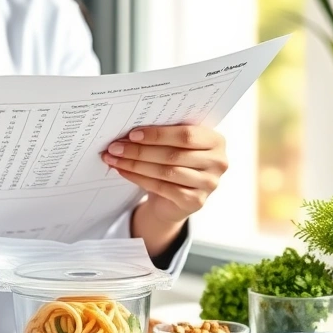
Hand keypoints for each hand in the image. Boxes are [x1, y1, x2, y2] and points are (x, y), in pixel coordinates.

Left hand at [100, 125, 227, 224]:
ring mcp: (209, 183)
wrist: (176, 199)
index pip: (185, 135)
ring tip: (114, 159)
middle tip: (115, 147)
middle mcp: (218, 162)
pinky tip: (123, 172)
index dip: (157, 135)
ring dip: (135, 164)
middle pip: (173, 154)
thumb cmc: (175, 164)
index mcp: (216, 141)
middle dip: (139, 150)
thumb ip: (163, 136)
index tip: (131, 134)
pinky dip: (138, 178)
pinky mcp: (195, 201)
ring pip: (165, 171)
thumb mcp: (174, 146)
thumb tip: (129, 131)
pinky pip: (161, 187)